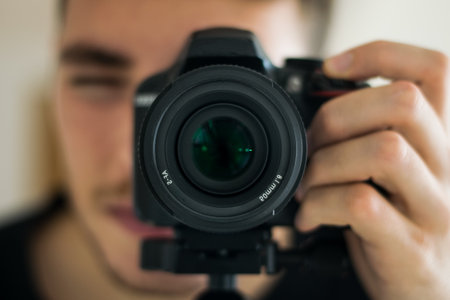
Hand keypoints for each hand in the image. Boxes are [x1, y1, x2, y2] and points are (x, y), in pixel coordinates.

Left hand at [295, 41, 449, 299]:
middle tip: (311, 144)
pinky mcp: (410, 245)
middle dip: (336, 115)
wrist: (420, 291)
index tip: (332, 68)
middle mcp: (449, 165)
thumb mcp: (393, 170)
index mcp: (442, 138)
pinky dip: (320, 204)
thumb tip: (320, 102)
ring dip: (325, 163)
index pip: (434, 69)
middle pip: (403, 102)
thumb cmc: (398, 221)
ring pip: (383, 150)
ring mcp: (434, 207)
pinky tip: (309, 217)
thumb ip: (370, 133)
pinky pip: (361, 204)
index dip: (379, 54)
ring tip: (308, 185)